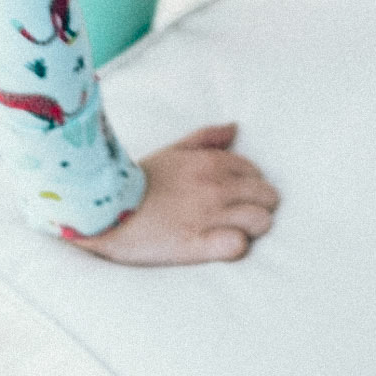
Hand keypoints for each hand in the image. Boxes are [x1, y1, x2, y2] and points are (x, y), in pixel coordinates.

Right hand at [74, 123, 278, 264]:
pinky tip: (224, 244)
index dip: (251, 184)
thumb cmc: (139, 180)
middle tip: (242, 214)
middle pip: (268, 197)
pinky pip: (237, 246)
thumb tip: (234, 129)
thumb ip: (206, 137)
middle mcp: (216, 187)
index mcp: (211, 162)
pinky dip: (236, 246)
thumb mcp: (173, 149)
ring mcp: (209, 216)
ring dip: (253, 227)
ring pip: (260, 221)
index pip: (255, 172)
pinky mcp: (199, 244)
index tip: (238, 195)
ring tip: (237, 230)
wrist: (107, 209)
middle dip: (260, 205)